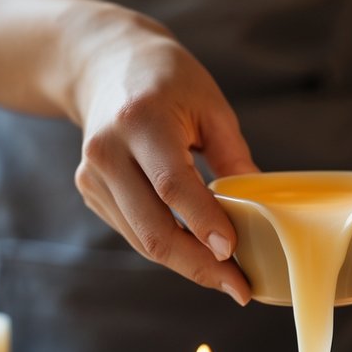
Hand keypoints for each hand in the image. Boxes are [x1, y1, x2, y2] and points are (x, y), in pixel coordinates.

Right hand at [72, 12, 257, 304]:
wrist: (105, 64)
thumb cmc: (167, 80)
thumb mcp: (210, 105)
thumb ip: (233, 157)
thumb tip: (261, 211)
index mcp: (140, 120)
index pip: (171, 183)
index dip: (202, 221)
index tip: (232, 253)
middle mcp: (107, 151)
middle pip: (152, 227)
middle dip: (198, 264)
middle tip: (239, 286)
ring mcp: (92, 175)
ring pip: (141, 240)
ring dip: (187, 264)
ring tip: (227, 278)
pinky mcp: (90, 191)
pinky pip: (134, 232)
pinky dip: (168, 247)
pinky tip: (197, 253)